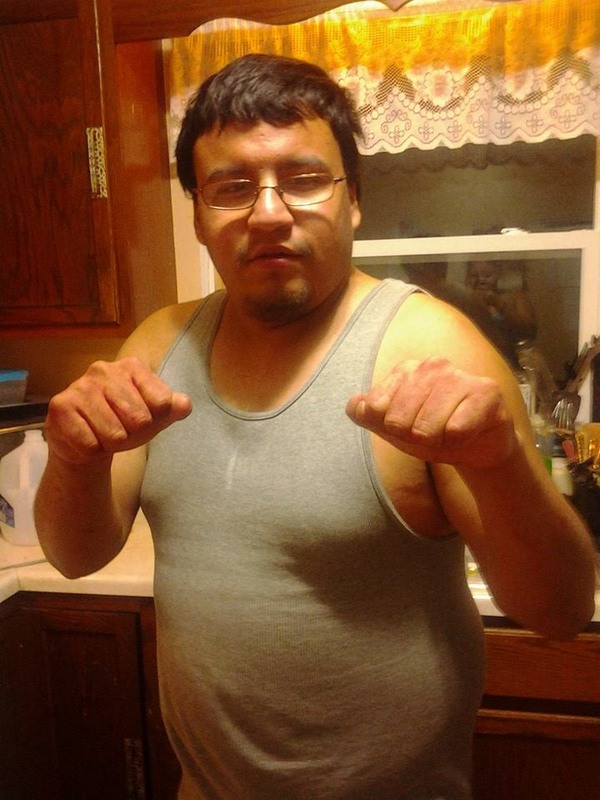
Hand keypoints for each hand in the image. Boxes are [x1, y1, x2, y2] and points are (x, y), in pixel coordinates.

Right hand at [45, 357, 191, 464]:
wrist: (85, 442)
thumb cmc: (124, 424)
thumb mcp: (156, 416)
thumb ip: (175, 408)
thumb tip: (184, 404)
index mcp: (132, 366)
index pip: (163, 402)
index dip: (155, 419)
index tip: (141, 417)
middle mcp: (104, 370)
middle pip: (140, 419)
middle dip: (132, 434)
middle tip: (119, 429)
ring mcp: (80, 386)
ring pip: (115, 434)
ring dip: (111, 444)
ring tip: (101, 434)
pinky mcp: (61, 407)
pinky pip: (90, 444)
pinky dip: (92, 450)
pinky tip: (85, 438)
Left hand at [346, 356, 515, 469]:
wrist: (477, 447)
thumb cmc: (432, 432)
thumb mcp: (392, 428)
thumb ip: (366, 414)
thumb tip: (356, 405)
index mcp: (406, 370)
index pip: (376, 408)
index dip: (390, 429)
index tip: (408, 426)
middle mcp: (431, 366)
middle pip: (399, 420)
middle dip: (414, 438)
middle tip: (432, 433)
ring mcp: (459, 376)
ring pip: (427, 427)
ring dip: (437, 442)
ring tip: (448, 433)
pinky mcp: (485, 391)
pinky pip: (456, 430)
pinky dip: (458, 442)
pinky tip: (468, 433)